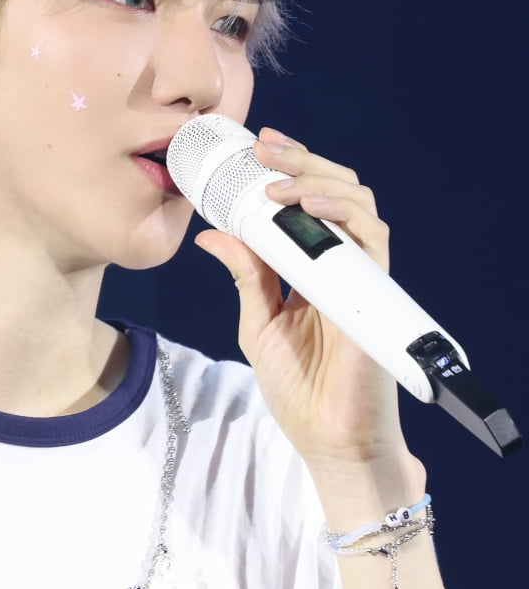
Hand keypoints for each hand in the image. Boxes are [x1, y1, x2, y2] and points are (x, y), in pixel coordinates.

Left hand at [194, 127, 410, 470]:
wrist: (328, 441)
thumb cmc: (300, 389)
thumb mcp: (259, 324)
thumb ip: (246, 276)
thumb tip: (212, 234)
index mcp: (314, 268)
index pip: (308, 204)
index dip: (287, 171)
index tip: (255, 148)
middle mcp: (342, 265)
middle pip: (335, 193)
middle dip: (301, 163)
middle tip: (264, 147)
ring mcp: (362, 277)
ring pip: (358, 206)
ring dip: (318, 182)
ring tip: (279, 179)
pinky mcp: (375, 295)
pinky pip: (370, 240)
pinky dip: (342, 215)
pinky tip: (310, 206)